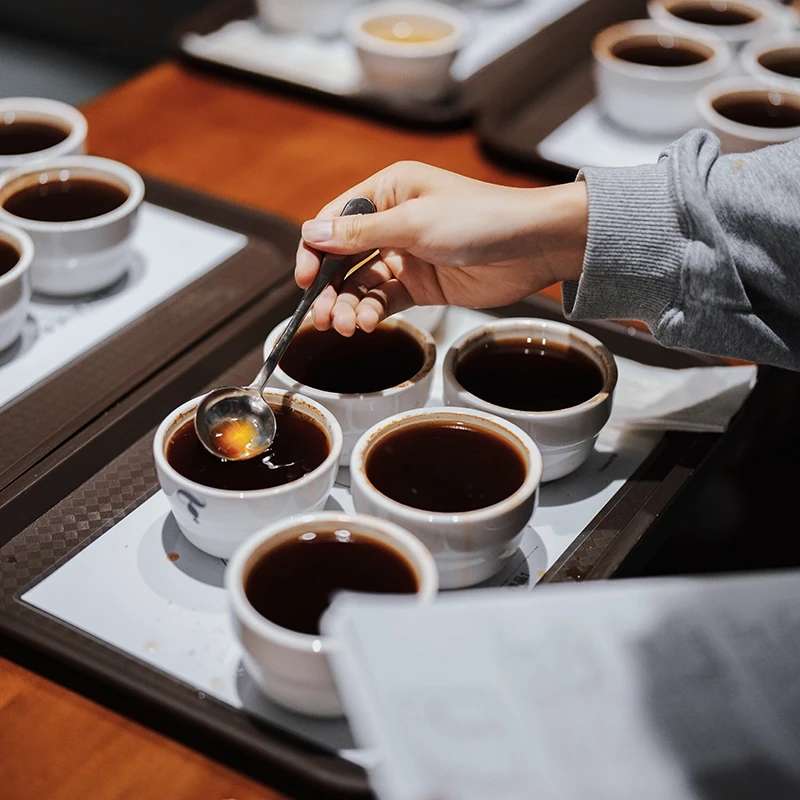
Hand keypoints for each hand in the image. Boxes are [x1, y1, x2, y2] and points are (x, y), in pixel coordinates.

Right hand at [295, 161, 587, 335]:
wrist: (531, 247)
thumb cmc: (480, 219)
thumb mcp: (414, 223)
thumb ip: (361, 234)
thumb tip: (311, 234)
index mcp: (388, 191)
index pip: (336, 221)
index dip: (315, 251)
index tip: (304, 280)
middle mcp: (392, 222)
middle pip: (344, 257)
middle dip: (329, 288)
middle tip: (321, 315)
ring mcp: (405, 255)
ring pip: (361, 283)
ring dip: (348, 305)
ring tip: (345, 325)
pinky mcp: (420, 284)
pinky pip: (384, 299)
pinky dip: (371, 312)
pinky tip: (367, 322)